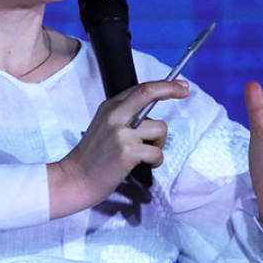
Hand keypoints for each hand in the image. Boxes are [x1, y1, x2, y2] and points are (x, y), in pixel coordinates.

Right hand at [48, 80, 188, 218]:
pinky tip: (145, 165)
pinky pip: (156, 152)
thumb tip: (150, 109)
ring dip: (160, 143)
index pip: (140, 89)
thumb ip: (124, 115)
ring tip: (147, 153)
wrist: (76, 178)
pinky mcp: (127, 153)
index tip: (179, 84)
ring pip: (159, 128)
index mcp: (110, 107)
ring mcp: (121, 134)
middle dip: (170, 89)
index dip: (163, 85)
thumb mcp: (104, 125)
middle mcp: (115, 116)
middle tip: (185, 90)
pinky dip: (156, 160)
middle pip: (147, 93)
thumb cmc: (93, 155)